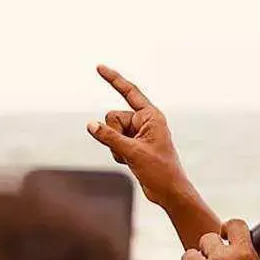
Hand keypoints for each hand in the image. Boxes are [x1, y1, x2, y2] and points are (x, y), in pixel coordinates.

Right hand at [86, 64, 189, 207]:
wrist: (169, 191)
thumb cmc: (159, 170)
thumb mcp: (132, 152)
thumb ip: (109, 137)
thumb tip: (90, 124)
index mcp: (152, 116)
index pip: (130, 92)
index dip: (114, 79)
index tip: (99, 67)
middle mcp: (145, 121)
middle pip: (112, 117)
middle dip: (113, 133)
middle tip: (130, 149)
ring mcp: (138, 133)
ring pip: (110, 131)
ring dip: (115, 147)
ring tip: (132, 158)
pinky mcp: (133, 145)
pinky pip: (113, 143)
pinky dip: (117, 154)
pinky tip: (130, 163)